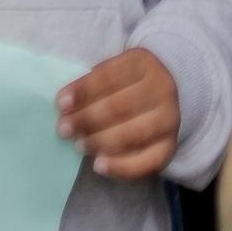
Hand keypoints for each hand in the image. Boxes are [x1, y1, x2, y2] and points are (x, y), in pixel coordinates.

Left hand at [58, 45, 180, 177]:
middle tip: (64, 129)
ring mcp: (169, 120)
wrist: (161, 96)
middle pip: (120, 106)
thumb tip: (65, 106)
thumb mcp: (111, 71)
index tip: (61, 104)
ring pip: (132, 134)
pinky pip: (147, 162)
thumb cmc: (125, 83)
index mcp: (143, 63)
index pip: (110, 76)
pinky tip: (98, 166)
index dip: (84, 91)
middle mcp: (162, 89)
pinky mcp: (170, 147)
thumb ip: (90, 85)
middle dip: (87, 119)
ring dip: (100, 141)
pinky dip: (121, 167)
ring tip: (79, 145)